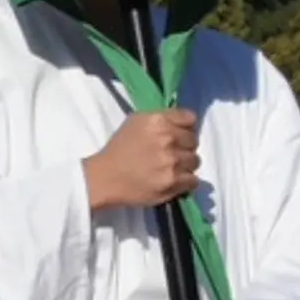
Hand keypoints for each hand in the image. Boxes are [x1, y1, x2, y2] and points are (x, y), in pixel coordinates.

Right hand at [87, 108, 201, 211]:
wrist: (105, 178)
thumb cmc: (119, 149)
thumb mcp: (135, 122)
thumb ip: (161, 120)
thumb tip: (182, 124)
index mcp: (157, 120)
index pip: (190, 118)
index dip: (185, 127)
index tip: (178, 134)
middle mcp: (167, 138)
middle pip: (194, 141)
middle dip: (184, 147)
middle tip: (170, 154)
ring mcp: (172, 161)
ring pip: (195, 161)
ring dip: (185, 165)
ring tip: (170, 168)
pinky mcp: (173, 181)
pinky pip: (193, 180)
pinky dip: (185, 181)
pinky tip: (172, 180)